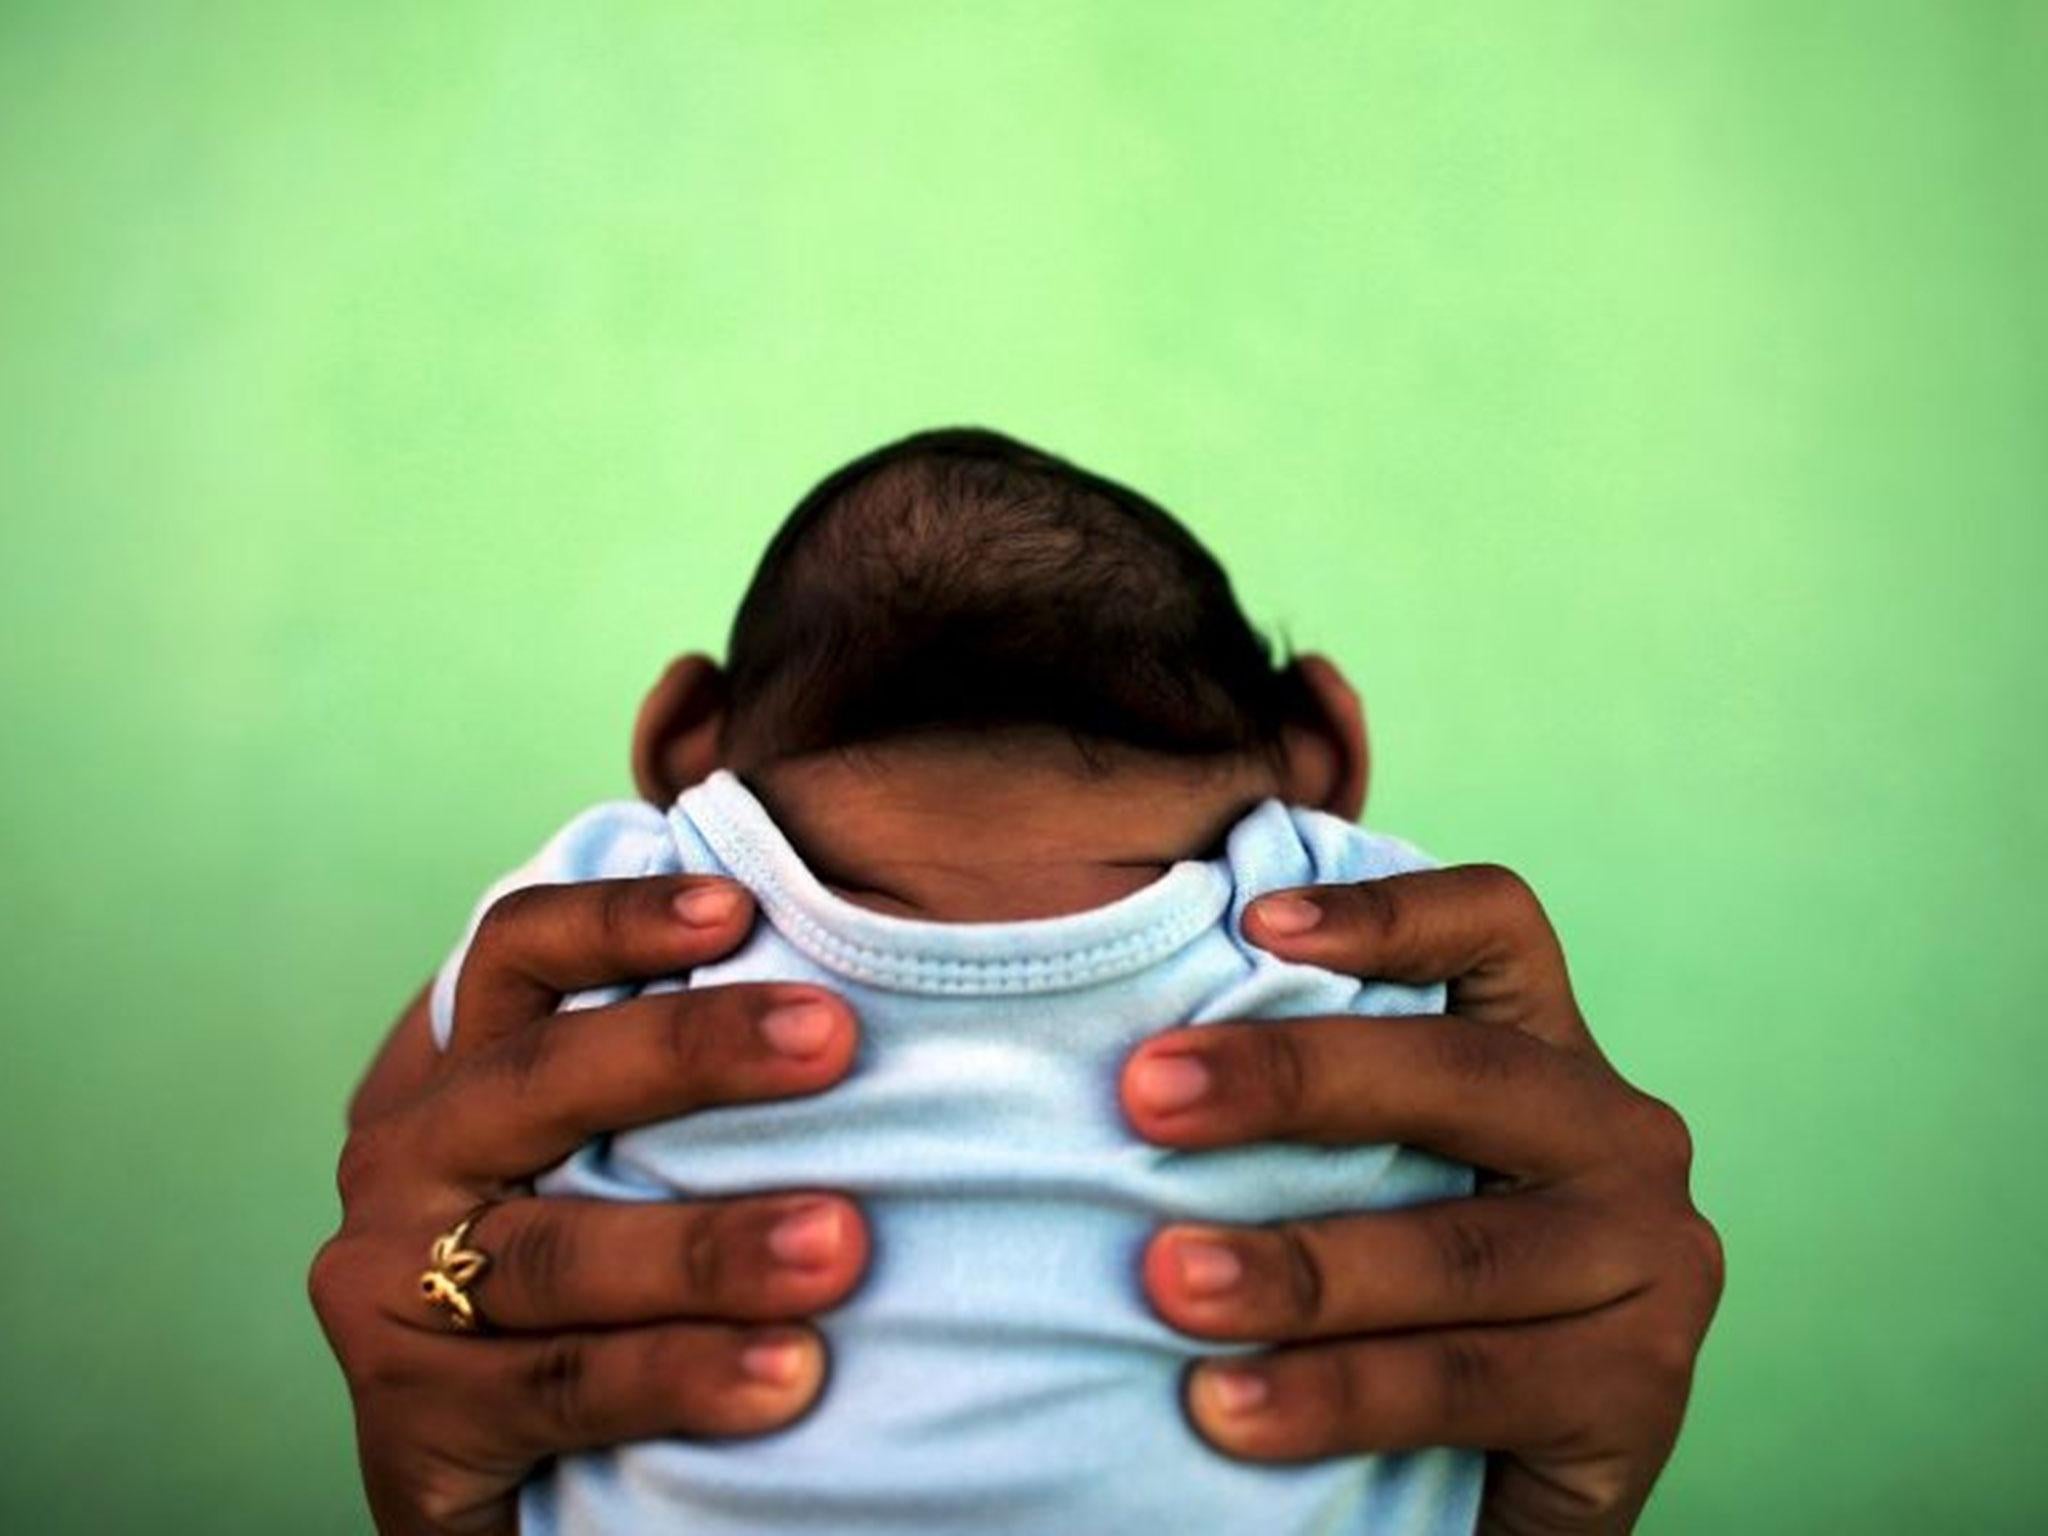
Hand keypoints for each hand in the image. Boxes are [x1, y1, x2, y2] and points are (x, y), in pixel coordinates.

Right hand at [310, 877, 870, 1535]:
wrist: (515, 1486)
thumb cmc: (607, 1288)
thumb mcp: (616, 1166)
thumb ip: (683, 1091)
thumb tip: (850, 995)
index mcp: (462, 1077)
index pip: (517, 956)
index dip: (617, 919)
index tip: (738, 907)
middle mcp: (409, 1162)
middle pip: (542, 1080)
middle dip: (690, 1052)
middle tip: (832, 1037)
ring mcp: (390, 1291)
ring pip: (560, 1250)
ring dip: (708, 1246)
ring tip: (839, 1244)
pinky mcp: (414, 1420)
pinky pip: (562, 1387)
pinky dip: (678, 1376)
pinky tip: (789, 1375)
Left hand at [1120, 865, 1722, 1534]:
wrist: (1488, 1485)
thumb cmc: (1392, 1298)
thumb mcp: (1370, 1178)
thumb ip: (1314, 1112)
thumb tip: (1131, 1059)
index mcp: (1545, 1053)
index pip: (1495, 928)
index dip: (1386, 911)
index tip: (1251, 924)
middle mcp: (1617, 1134)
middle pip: (1460, 1071)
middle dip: (1291, 1077)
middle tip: (1146, 1098)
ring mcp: (1649, 1261)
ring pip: (1456, 1247)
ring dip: (1297, 1265)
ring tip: (1169, 1282)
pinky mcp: (1641, 1390)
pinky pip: (1466, 1381)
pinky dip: (1337, 1394)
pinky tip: (1231, 1408)